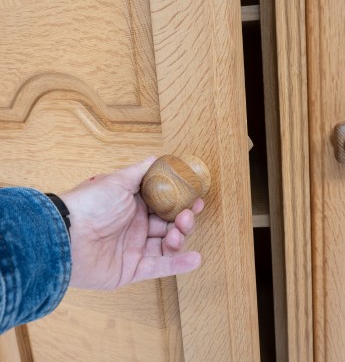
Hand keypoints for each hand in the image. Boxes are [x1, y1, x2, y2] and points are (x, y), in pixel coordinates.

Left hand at [60, 157, 203, 289]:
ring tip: (179, 232)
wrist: (65, 235)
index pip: (164, 205)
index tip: (196, 199)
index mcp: (133, 206)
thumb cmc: (90, 204)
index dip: (181, 203)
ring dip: (180, 239)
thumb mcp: (118, 181)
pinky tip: (194, 259)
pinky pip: (159, 267)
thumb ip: (142, 171)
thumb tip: (158, 158)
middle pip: (169, 225)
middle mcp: (135, 227)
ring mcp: (134, 249)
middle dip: (183, 220)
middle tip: (189, 215)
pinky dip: (178, 264)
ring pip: (167, 246)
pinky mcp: (131, 269)